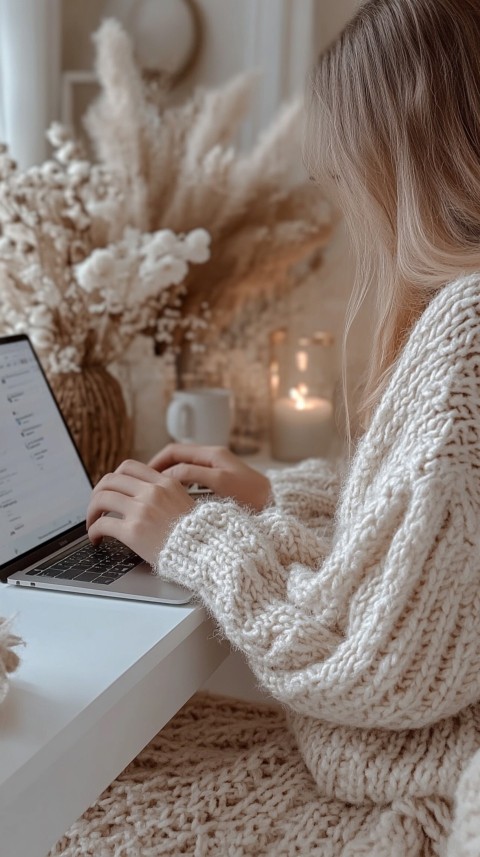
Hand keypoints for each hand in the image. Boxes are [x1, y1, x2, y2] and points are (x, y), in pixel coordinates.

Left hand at [86, 459, 193, 564]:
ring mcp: (141, 510)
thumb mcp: (186, 503)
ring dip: (91, 511)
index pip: (129, 467)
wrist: (206, 552)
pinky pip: (102, 524)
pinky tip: (96, 538)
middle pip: (110, 480)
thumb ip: (165, 496)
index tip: (110, 489)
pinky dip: (93, 530)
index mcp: (165, 483)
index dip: (114, 477)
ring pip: (101, 499)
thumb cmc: (198, 534)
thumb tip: (143, 498)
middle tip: (96, 506)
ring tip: (92, 522)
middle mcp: (152, 492)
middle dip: (97, 492)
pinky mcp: (133, 531)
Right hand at [148, 444, 271, 512]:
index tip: (143, 478)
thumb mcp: (220, 483)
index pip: (174, 451)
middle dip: (159, 469)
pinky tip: (176, 498)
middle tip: (144, 485)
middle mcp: (213, 458)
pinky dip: (181, 484)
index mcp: (212, 454)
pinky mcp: (220, 481)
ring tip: (155, 492)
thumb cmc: (253, 496)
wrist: (278, 506)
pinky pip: (193, 478)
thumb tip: (167, 476)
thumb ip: (193, 475)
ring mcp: (217, 469)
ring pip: (184, 468)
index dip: (157, 463)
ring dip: (168, 477)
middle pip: (177, 457)